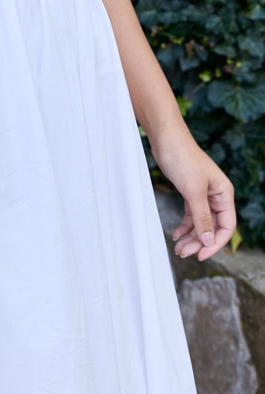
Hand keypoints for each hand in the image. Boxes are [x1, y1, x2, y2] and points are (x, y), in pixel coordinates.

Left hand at [154, 135, 236, 260]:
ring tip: (179, 248)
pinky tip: (177, 234)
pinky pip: (191, 214)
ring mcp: (203, 194)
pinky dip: (185, 225)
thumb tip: (208, 240)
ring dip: (191, 236)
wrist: (167, 139)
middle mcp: (216, 196)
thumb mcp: (193, 191)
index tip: (201, 254)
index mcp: (224, 194)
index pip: (226, 226)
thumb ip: (202, 217)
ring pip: (200, 222)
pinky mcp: (190, 191)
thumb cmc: (183, 158)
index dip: (216, 243)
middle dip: (200, 242)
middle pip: (212, 226)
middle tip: (184, 253)